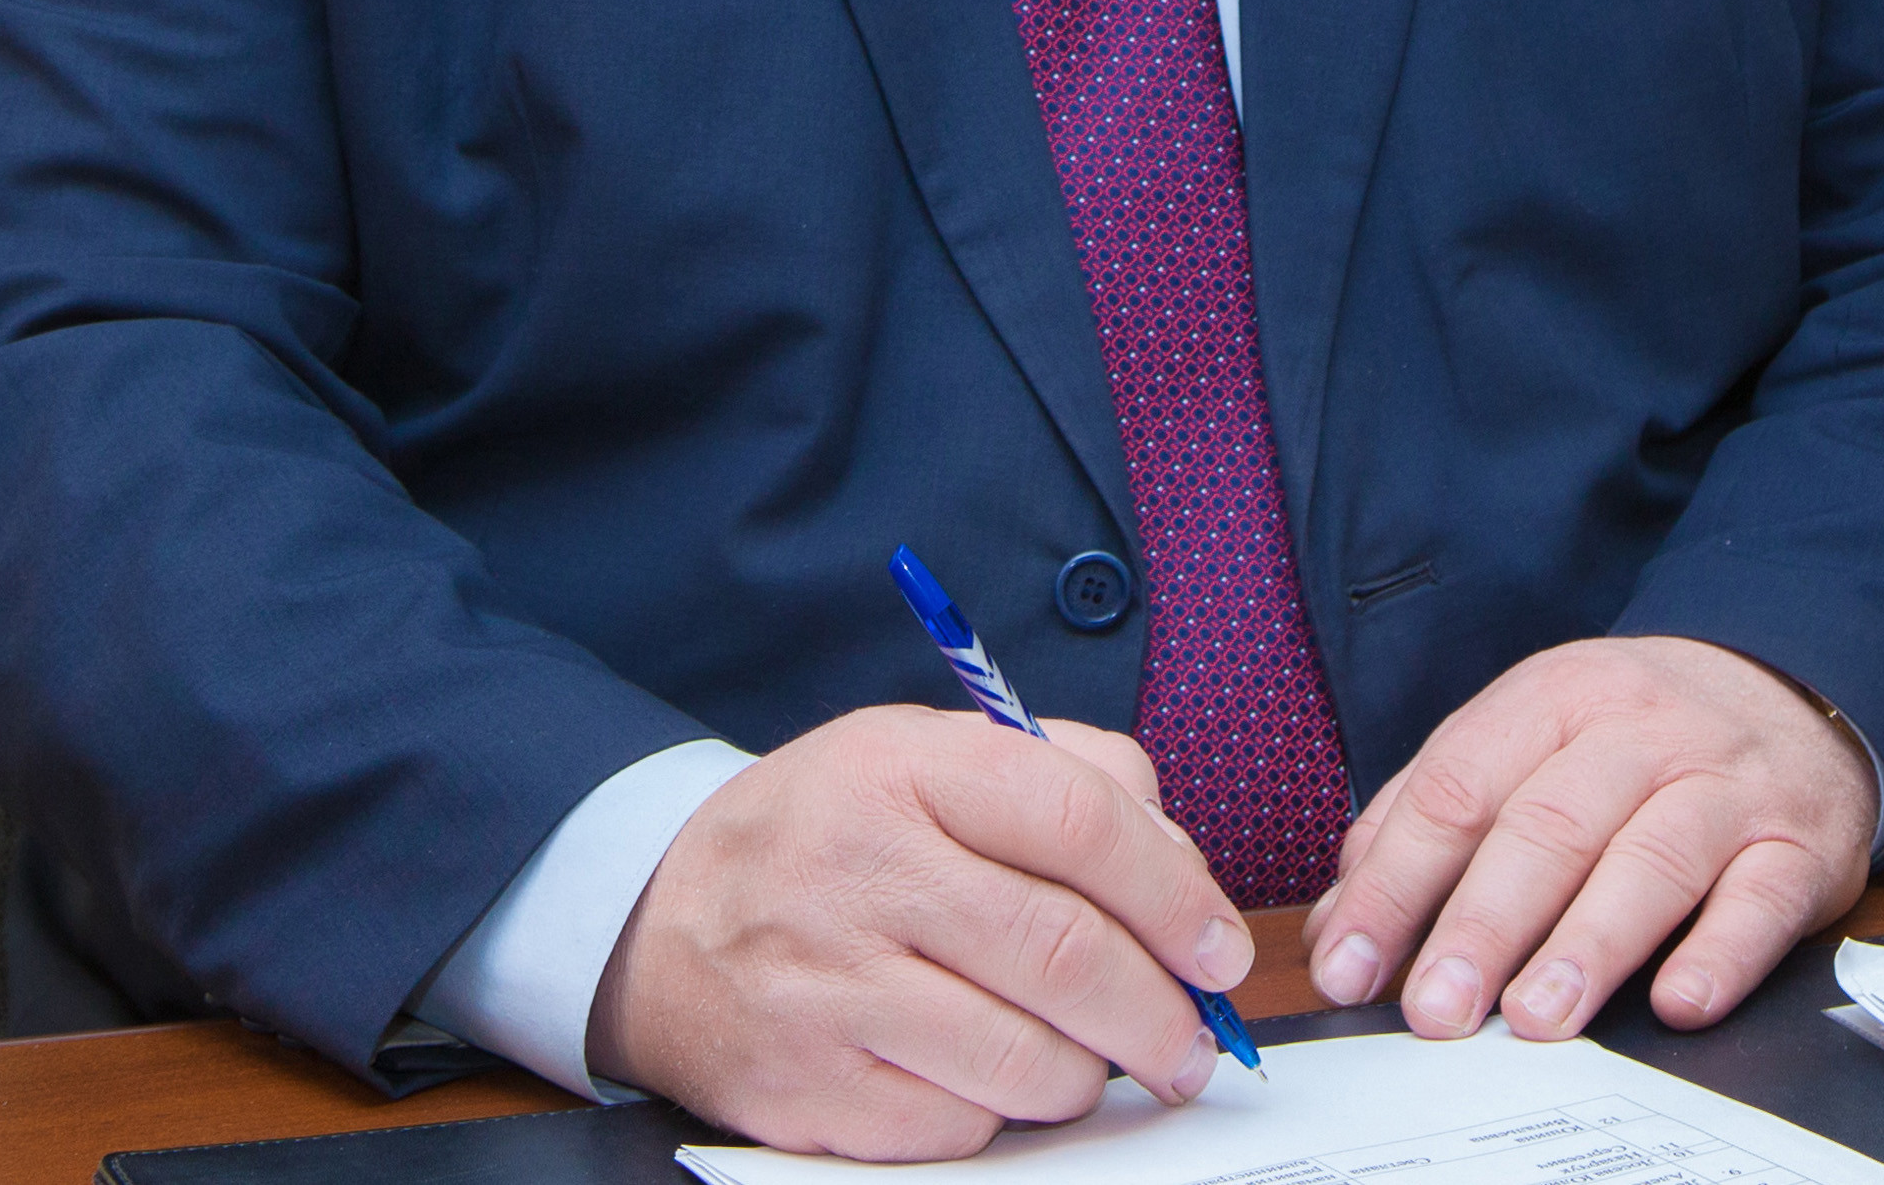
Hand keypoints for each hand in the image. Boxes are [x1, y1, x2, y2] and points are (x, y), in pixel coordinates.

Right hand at [585, 705, 1255, 1157]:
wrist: (663, 925)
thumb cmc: (832, 837)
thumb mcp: (928, 754)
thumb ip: (1067, 779)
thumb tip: (1179, 868)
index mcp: (905, 769)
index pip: (1076, 819)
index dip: (1174, 892)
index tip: (1220, 948)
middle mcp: (862, 875)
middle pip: (1066, 955)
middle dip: (1162, 1012)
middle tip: (1196, 1038)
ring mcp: (830, 991)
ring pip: (1026, 1061)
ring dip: (1093, 1075)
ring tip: (1101, 1061)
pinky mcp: (810, 1092)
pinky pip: (959, 1128)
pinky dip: (1004, 1117)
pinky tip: (996, 1080)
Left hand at [1306, 636, 1874, 1041]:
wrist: (1794, 690)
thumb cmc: (1635, 737)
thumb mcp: (1530, 739)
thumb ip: (1432, 821)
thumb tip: (1342, 924)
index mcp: (1555, 696)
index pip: (1458, 785)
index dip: (1395, 882)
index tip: (1349, 965)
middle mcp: (1640, 730)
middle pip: (1549, 824)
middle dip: (1484, 924)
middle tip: (1436, 1008)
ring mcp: (1726, 784)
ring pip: (1651, 858)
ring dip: (1589, 943)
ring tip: (1536, 1017)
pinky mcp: (1799, 844)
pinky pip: (1762, 899)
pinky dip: (1721, 954)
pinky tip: (1678, 1003)